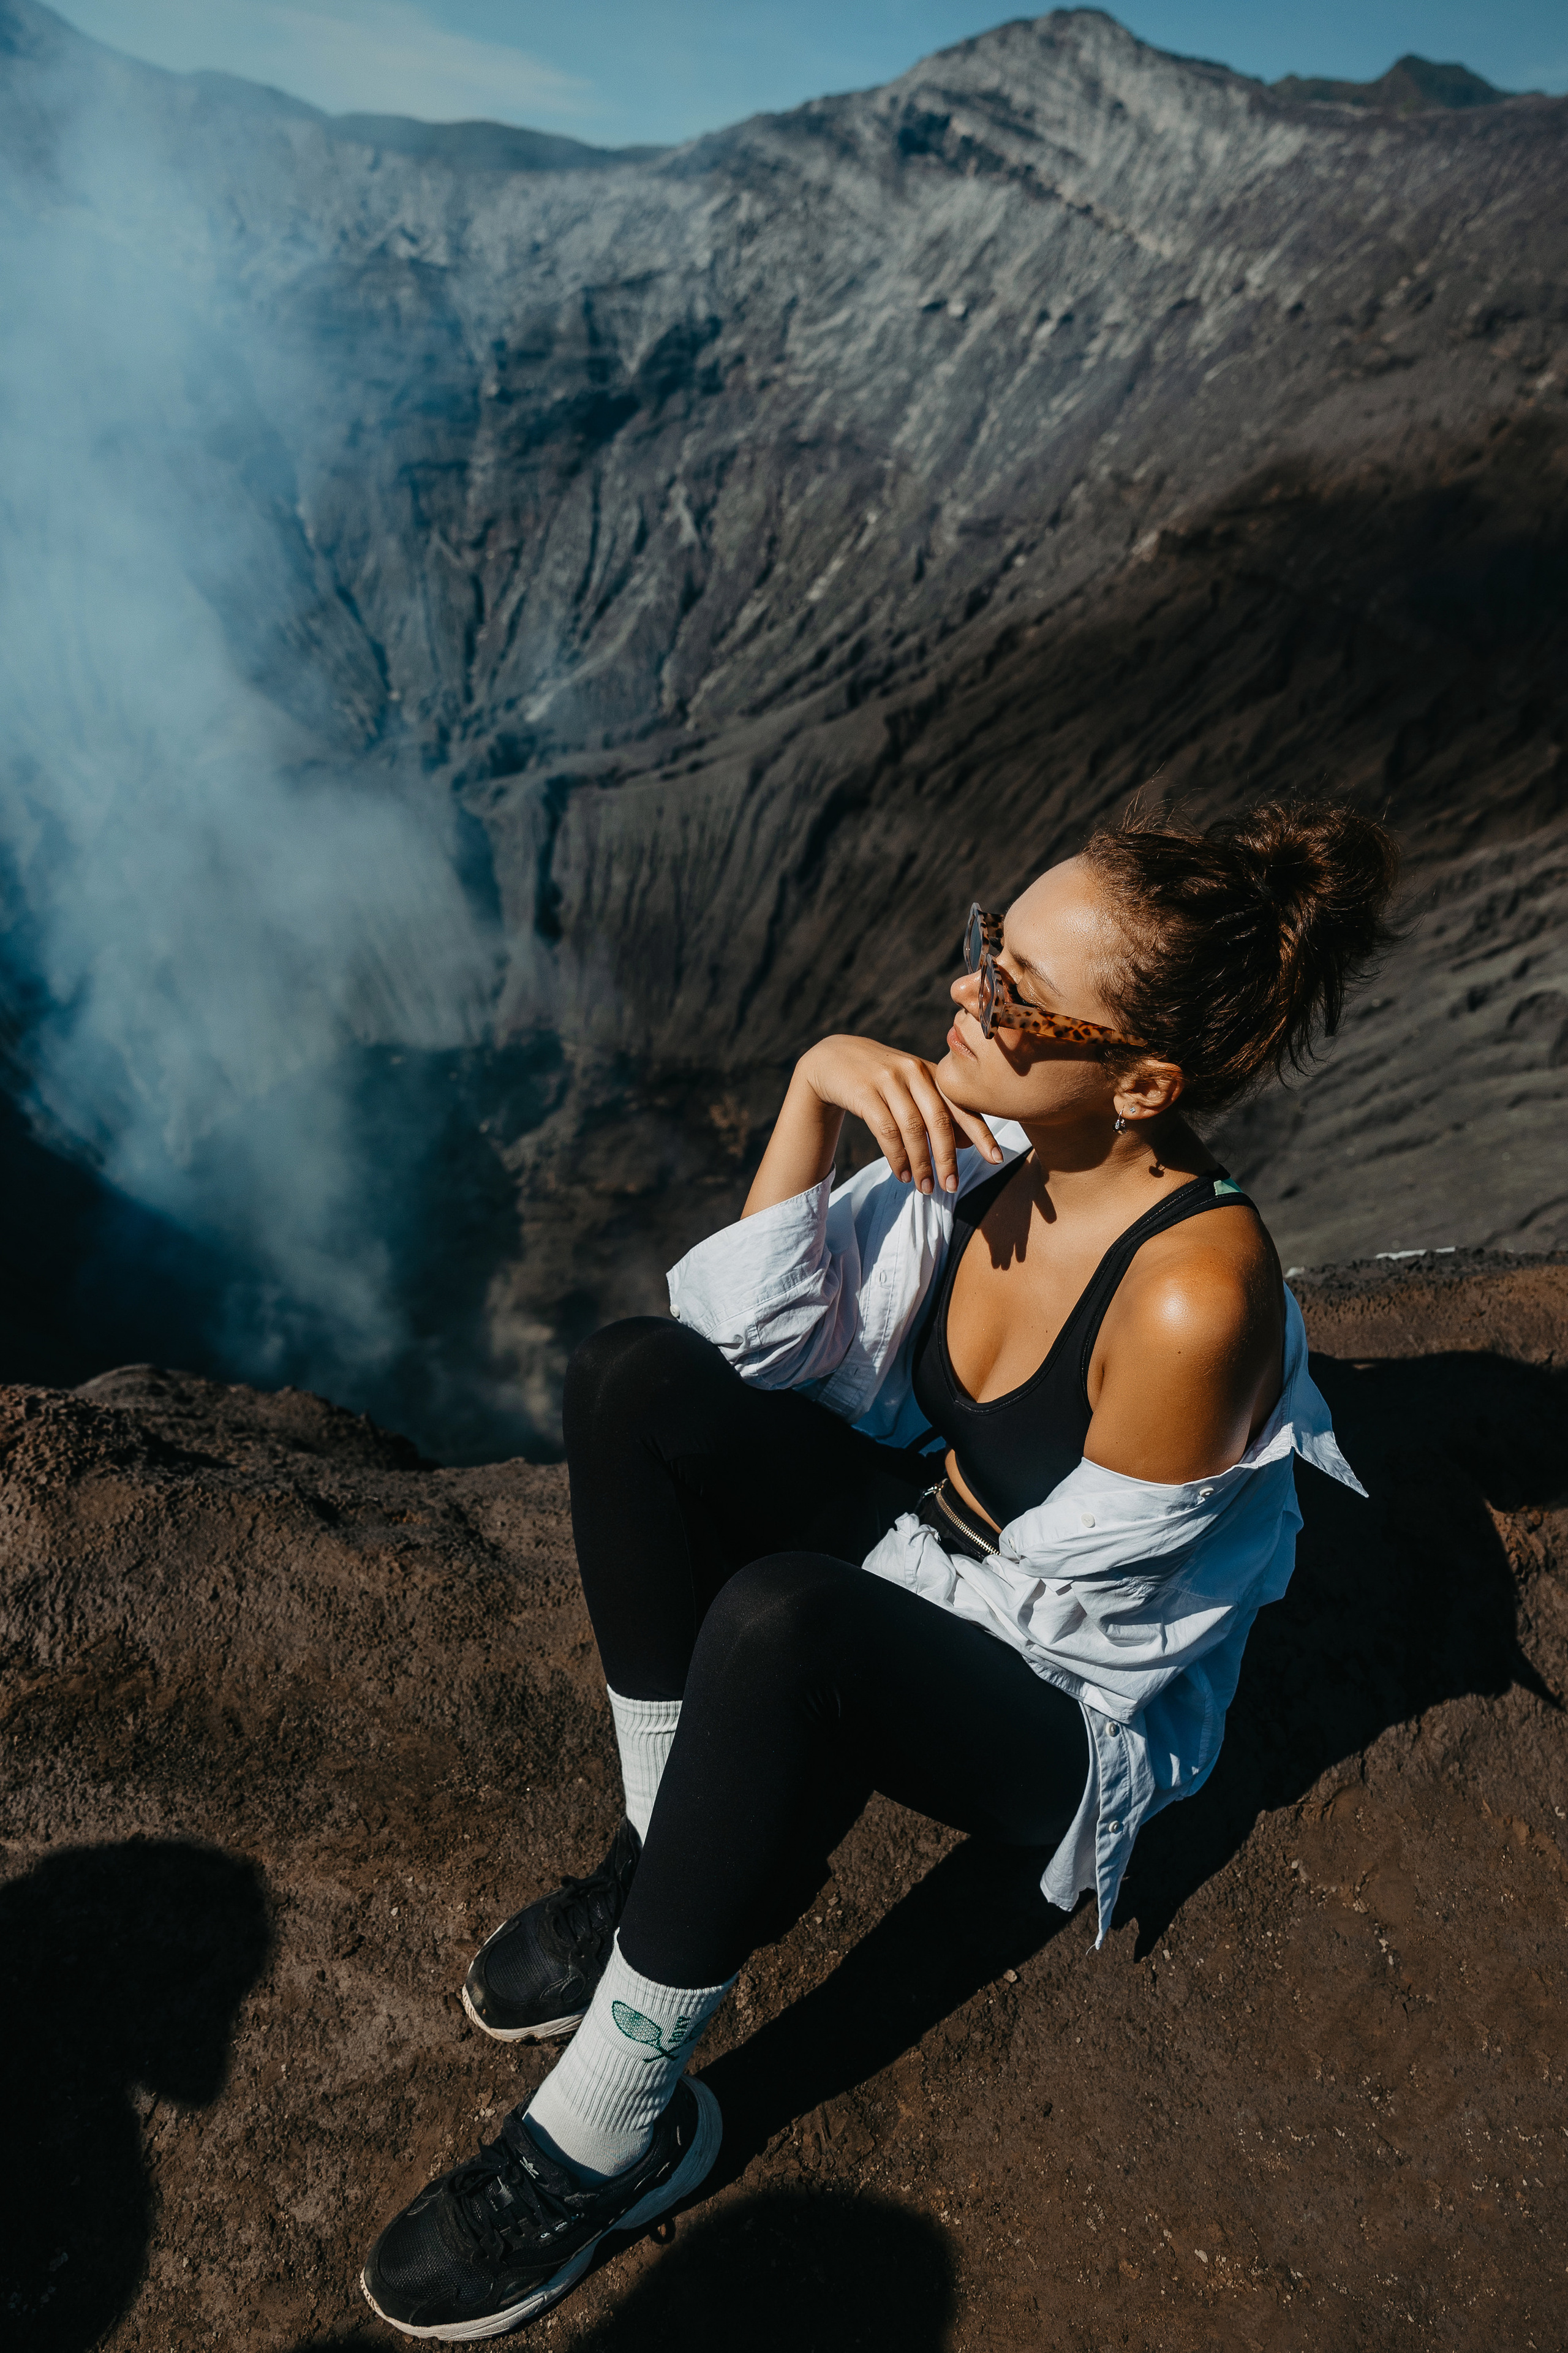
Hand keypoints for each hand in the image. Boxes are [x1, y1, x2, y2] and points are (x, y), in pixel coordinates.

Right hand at [799, 1034, 1002, 1193]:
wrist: (832, 1059)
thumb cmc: (880, 1080)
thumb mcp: (911, 1088)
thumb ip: (938, 1110)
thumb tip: (968, 1144)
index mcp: (931, 1072)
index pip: (961, 1106)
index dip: (981, 1133)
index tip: (997, 1159)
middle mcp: (914, 1072)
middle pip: (939, 1120)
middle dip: (947, 1158)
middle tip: (951, 1187)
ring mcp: (888, 1080)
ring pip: (912, 1129)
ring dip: (920, 1163)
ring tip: (924, 1188)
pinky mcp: (864, 1091)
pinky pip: (885, 1130)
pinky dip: (896, 1157)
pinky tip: (902, 1175)